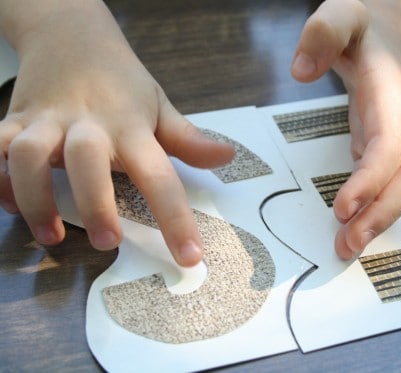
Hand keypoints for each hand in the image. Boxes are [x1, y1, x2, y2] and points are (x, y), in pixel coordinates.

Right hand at [0, 1, 233, 266]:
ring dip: (34, 198)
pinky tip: (9, 202)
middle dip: (95, 203)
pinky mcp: (14, 120)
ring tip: (50, 236)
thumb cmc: (123, 83)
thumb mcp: (160, 107)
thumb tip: (227, 158)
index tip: (190, 257)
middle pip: (88, 161)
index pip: (159, 175)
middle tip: (107, 242)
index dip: (175, 219)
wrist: (72, 37)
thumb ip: (189, 139)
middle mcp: (88, 125)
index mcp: (131, 127)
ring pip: (29, 156)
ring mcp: (46, 121)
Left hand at [291, 0, 400, 258]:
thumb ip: (323, 32)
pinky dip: (374, 206)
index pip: (390, 146)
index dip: (371, 180)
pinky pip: (388, 181)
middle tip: (346, 245)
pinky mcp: (386, 142)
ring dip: (380, 219)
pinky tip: (352, 224)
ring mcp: (399, 134)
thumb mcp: (343, 12)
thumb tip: (300, 70)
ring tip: (347, 246)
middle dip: (382, 214)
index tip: (342, 207)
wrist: (389, 27)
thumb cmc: (365, 21)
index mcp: (392, 92)